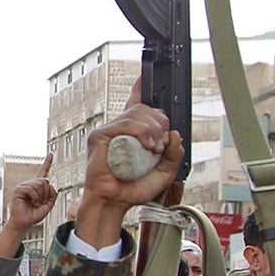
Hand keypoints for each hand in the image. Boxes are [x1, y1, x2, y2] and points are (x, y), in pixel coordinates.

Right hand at [6, 154, 57, 232]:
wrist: (24, 222)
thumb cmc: (34, 214)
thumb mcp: (49, 205)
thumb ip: (53, 195)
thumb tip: (51, 185)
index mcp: (38, 187)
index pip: (43, 172)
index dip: (47, 163)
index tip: (51, 154)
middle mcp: (31, 184)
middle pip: (45, 181)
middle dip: (46, 193)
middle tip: (40, 202)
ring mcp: (25, 186)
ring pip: (39, 184)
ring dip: (40, 196)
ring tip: (35, 203)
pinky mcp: (19, 190)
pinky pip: (32, 189)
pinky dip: (34, 197)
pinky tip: (31, 201)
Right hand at [76, 99, 183, 249]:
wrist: (115, 202)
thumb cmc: (132, 189)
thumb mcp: (164, 172)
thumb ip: (174, 154)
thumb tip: (174, 134)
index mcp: (131, 133)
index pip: (135, 103)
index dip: (140, 86)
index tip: (145, 73)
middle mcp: (119, 128)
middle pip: (144, 107)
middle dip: (161, 122)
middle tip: (162, 144)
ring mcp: (109, 130)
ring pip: (138, 113)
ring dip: (153, 130)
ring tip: (154, 149)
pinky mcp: (100, 136)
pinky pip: (126, 124)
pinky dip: (142, 133)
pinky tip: (146, 146)